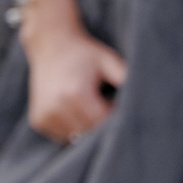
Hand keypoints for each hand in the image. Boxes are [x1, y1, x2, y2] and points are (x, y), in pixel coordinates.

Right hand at [25, 22, 127, 144]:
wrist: (51, 45)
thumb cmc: (84, 53)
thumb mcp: (108, 60)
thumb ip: (125, 77)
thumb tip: (144, 97)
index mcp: (76, 94)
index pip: (102, 121)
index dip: (115, 115)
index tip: (118, 103)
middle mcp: (57, 108)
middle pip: (89, 131)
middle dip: (102, 123)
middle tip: (107, 104)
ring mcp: (45, 117)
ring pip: (76, 137)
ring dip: (87, 128)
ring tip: (92, 105)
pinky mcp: (38, 122)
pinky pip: (63, 136)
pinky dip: (74, 128)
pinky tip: (77, 109)